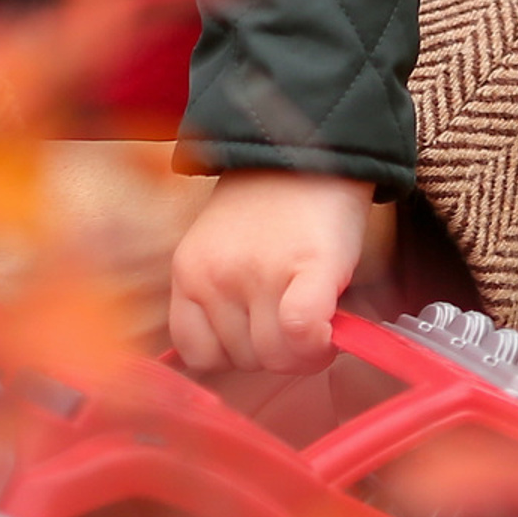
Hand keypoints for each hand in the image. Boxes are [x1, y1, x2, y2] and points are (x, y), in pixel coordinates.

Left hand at [166, 167, 373, 373]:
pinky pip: (301, 333)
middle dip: (274, 351)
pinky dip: (317, 343)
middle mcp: (215, 275)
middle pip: (244, 362)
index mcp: (188, 271)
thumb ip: (219, 301)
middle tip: (293, 318)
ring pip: (277, 358)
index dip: (231, 357)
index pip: (197, 353)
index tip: (255, 336)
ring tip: (315, 315)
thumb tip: (244, 362)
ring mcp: (257, 273)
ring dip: (303, 351)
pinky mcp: (308, 269)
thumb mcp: (219, 253)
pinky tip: (329, 326)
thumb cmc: (265, 212)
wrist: (304, 154)